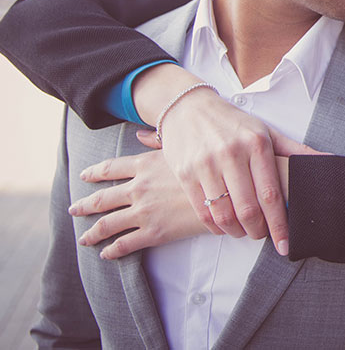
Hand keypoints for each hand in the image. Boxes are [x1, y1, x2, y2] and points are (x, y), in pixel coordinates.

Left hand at [71, 146, 211, 258]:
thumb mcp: (183, 148)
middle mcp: (139, 188)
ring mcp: (143, 211)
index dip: (95, 173)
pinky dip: (112, 250)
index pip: (111, 168)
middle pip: (102, 198)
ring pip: (107, 223)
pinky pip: (124, 243)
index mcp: (145, 165)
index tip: (84, 176)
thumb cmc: (210, 167)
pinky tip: (107, 253)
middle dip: (85, 205)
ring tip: (84, 238)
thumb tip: (142, 134)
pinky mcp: (154, 232)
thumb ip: (159, 142)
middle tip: (74, 210)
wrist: (229, 191)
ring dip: (92, 232)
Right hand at [131, 64, 319, 255]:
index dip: (279, 224)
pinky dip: (215, 226)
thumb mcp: (266, 131)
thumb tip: (328, 162)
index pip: (271, 194)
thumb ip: (294, 151)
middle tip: (263, 235)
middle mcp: (231, 155)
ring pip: (224, 215)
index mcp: (256, 145)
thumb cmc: (234, 123)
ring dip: (236, 232)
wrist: (188, 108)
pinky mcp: (185, 174)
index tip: (285, 245)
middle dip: (258, 231)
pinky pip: (202, 211)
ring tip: (243, 231)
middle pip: (248, 209)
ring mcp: (206, 165)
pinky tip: (224, 226)